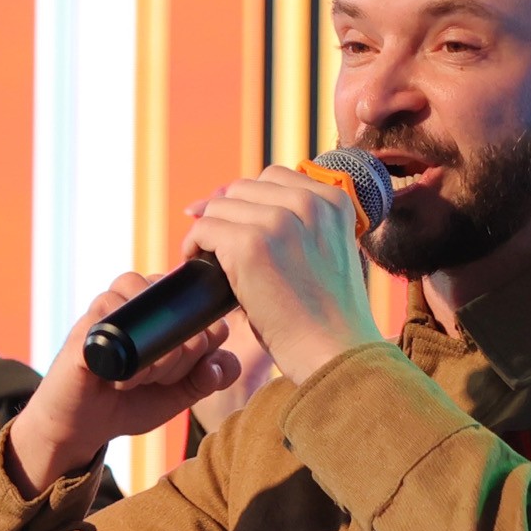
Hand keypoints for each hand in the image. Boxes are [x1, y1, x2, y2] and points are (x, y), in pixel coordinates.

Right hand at [2, 273, 250, 490]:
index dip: (203, 342)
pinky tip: (121, 379)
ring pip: (147, 300)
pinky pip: (113, 315)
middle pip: (177, 302)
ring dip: (154, 350)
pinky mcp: (86, 326)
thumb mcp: (178, 394)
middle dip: (179, 352)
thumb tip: (224, 364)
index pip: (199, 308)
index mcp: (161, 313)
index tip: (187, 374)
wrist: (81, 426)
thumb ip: (207, 378)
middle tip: (160, 380)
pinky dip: (126, 352)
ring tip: (142, 379)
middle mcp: (136, 304)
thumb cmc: (129, 402)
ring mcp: (110, 311)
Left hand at [182, 164, 388, 387]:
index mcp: (333, 202)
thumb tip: (245, 205)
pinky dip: (194, 246)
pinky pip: (205, 228)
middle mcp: (308, 203)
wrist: (336, 353)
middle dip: (226, 214)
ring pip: (220, 206)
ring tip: (208, 259)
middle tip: (216, 246)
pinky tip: (196, 263)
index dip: (246, 198)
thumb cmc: (326, 316)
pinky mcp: (250, 245)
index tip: (231, 220)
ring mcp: (279, 222)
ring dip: (209, 230)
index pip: (274, 178)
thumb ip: (301, 226)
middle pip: (243, 188)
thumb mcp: (326, 254)